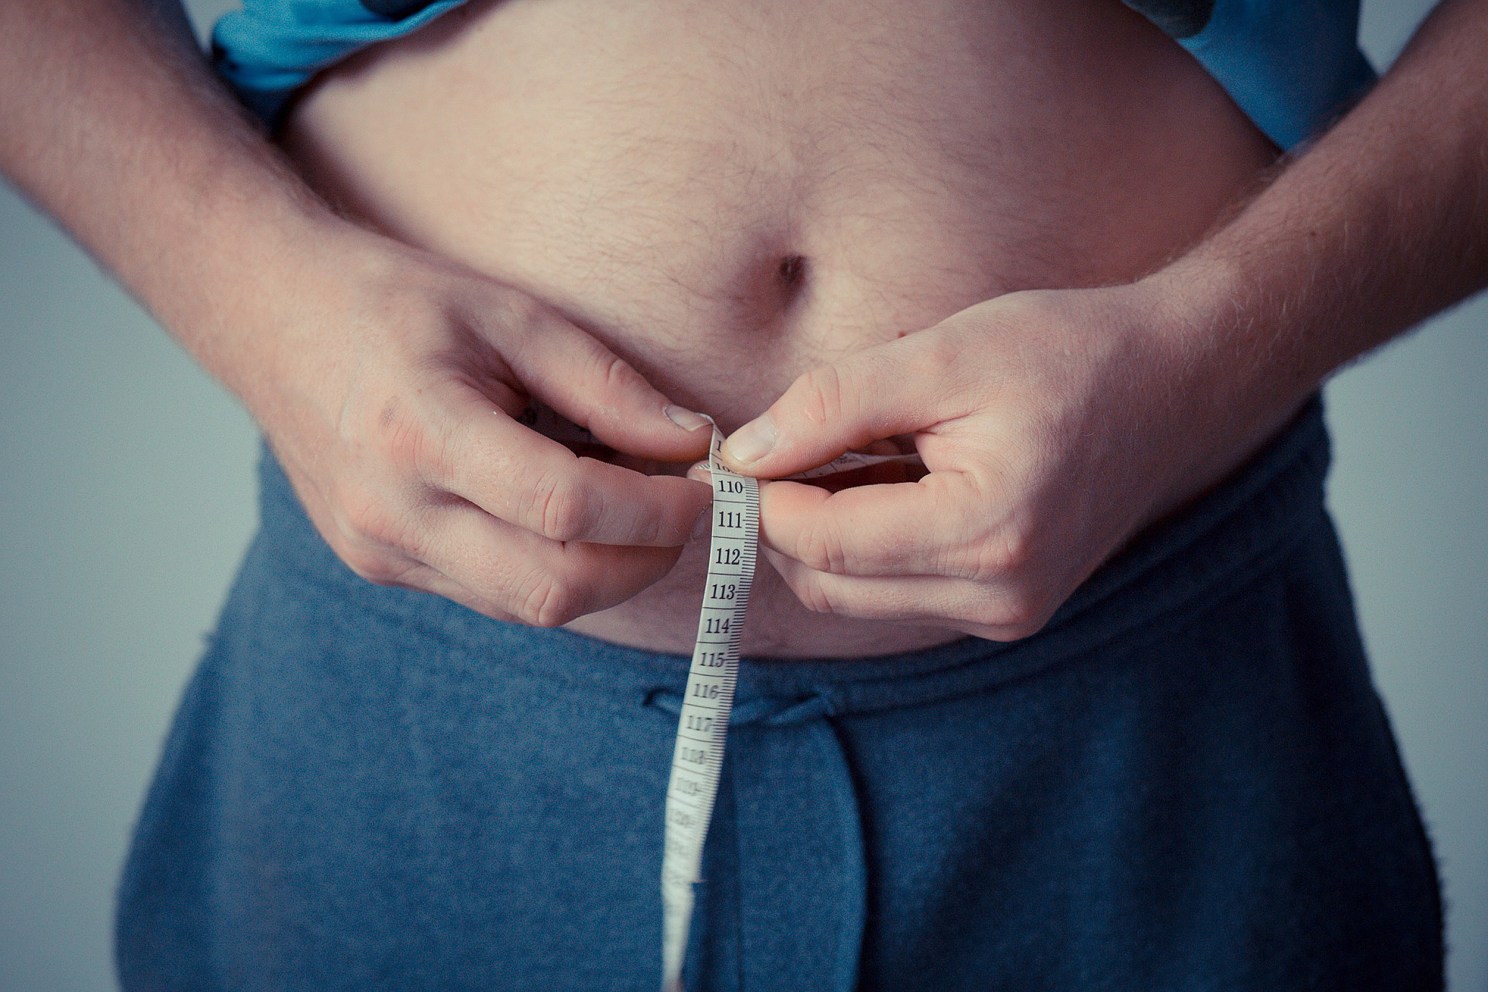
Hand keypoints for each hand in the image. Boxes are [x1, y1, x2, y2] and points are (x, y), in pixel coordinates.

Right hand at [241, 224, 713, 624]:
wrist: (272, 320)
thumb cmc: (396, 303)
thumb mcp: (510, 314)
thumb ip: (605, 384)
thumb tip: (692, 443)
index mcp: (419, 432)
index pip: (565, 509)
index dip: (656, 510)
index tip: (706, 484)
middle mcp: (392, 512)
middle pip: (553, 588)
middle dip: (645, 560)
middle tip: (685, 511)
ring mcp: (381, 553)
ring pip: (529, 608)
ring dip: (605, 572)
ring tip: (633, 508)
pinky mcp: (383, 569)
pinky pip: (495, 597)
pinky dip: (555, 569)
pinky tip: (572, 519)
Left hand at [718, 283, 1295, 639]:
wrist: (1177, 382)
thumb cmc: (1070, 352)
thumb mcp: (942, 355)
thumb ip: (833, 406)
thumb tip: (745, 454)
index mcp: (985, 534)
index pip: (822, 543)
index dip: (763, 497)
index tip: (744, 446)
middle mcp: (998, 596)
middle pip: (829, 586)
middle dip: (786, 521)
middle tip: (782, 446)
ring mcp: (1007, 613)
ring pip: (858, 597)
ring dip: (826, 534)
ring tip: (852, 453)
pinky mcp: (1009, 610)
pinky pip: (900, 593)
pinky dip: (871, 545)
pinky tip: (891, 480)